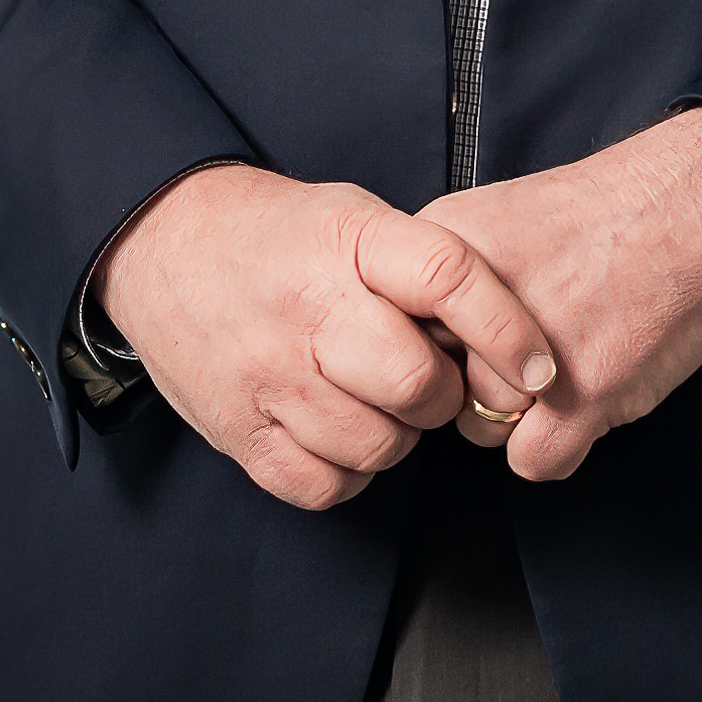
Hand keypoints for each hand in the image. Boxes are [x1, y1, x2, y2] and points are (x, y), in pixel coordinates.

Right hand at [93, 162, 559, 512]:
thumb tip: (510, 336)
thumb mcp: (358, 217)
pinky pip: (326, 484)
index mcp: (350, 242)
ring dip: (397, 433)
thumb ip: (426, 267)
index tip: (539, 367)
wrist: (162, 243)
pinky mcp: (239, 432)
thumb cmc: (283, 236)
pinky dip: (348, 469)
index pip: (447, 279)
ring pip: (378, 444)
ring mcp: (268, 377)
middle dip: (442, 393)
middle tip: (428, 380)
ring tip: (375, 400)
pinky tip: (339, 431)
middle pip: (415, 381)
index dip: (506, 329)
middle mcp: (308, 311)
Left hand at [417, 108, 701, 485]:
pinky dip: (560, 443)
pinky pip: (533, 461)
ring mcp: (522, 361)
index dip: (439, 343)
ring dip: (523, 412)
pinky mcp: (576, 402)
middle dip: (482, 378)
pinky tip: (587, 395)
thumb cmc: (608, 213)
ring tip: (573, 358)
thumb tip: (413, 329)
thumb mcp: (496, 215)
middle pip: (437, 387)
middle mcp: (472, 311)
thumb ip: (447, 276)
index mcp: (441, 258)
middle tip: (535, 344)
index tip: (469, 336)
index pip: (397, 334)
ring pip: (483, 429)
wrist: (692, 210)